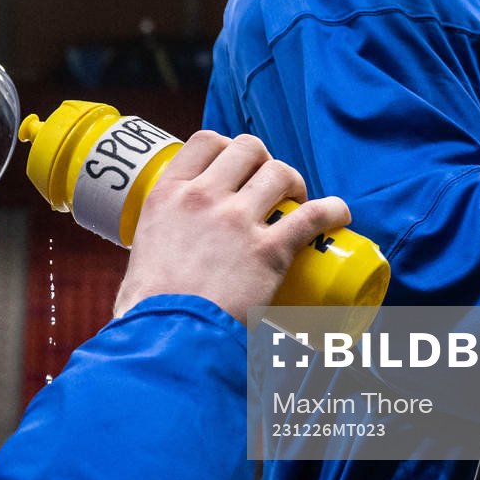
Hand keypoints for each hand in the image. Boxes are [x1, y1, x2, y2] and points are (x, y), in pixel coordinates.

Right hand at [115, 131, 351, 320]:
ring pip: (280, 174)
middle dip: (264, 161)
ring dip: (294, 182)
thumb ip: (155, 249)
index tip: (237, 166)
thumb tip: (156, 270)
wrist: (166, 338)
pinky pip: (313, 216)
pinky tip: (339, 215)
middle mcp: (203, 197)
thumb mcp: (140, 257)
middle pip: (248, 149)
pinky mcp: (269, 250)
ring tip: (297, 202)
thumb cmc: (146, 309)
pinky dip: (332, 211)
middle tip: (269, 187)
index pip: (205, 141)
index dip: (228, 147)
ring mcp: (237, 221)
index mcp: (167, 194)